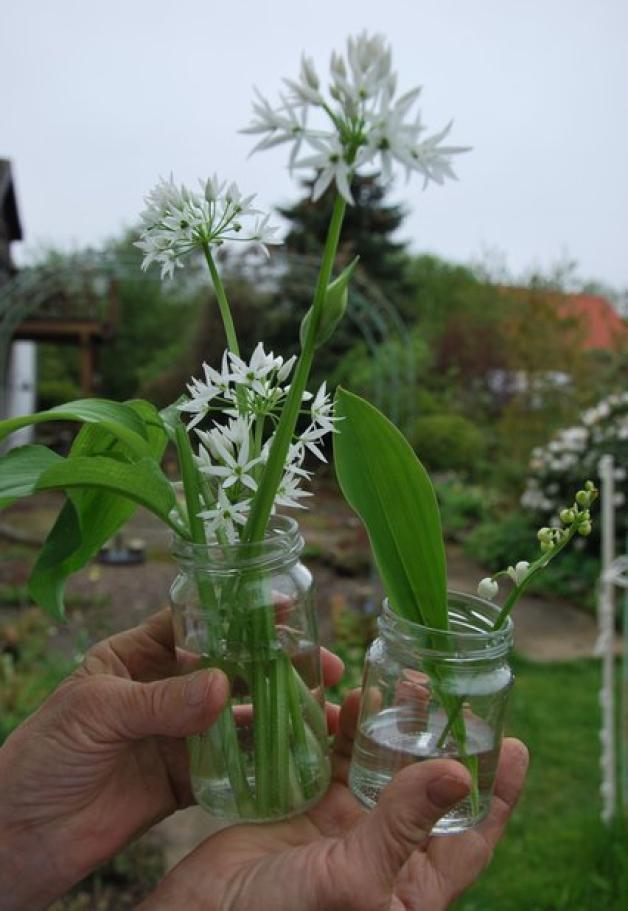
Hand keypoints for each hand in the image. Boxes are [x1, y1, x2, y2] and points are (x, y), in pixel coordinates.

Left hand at [0, 610, 343, 908]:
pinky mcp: (184, 779)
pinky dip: (262, 763)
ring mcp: (176, 735)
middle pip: (229, 668)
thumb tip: (223, 686)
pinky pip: (231, 766)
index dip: (239, 615)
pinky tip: (295, 756)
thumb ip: (160, 701)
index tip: (284, 610)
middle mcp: (163, 690)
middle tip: (323, 666)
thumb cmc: (43, 758)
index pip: (195, 623)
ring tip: (322, 712)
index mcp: (136, 657)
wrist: (21, 838)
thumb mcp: (95, 713)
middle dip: (275, 665)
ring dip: (278, 713)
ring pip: (237, 717)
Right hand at [140, 692, 528, 910]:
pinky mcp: (304, 805)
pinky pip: (332, 757)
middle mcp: (382, 852)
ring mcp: (342, 826)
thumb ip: (403, 825)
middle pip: (422, 787)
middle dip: (434, 739)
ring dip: (386, 726)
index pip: (468, 837)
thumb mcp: (353, 880)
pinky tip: (343, 700)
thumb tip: (457, 772)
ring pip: (377, 765)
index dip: (496, 795)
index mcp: (409, 886)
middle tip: (442, 692)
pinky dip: (339, 728)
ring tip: (394, 683)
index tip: (515, 747)